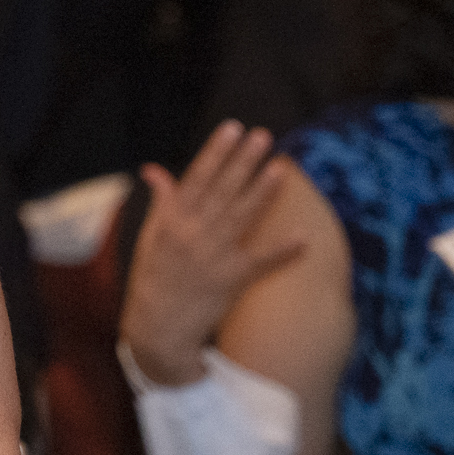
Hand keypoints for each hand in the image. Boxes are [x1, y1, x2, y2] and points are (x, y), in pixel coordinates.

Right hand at [118, 122, 301, 387]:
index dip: (216, 152)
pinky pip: (261, 262)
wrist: (158, 326)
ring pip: (242, 217)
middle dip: (243, 161)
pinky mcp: (232, 280)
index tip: (232, 128)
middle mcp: (193, 234)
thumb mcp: (150, 236)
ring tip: (280, 167)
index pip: (197, 177)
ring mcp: (213, 257)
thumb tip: (153, 170)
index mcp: (172, 220)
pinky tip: (303, 235)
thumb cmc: (153, 276)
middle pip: (223, 190)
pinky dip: (282, 250)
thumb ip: (161, 202)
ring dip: (262, 191)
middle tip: (262, 136)